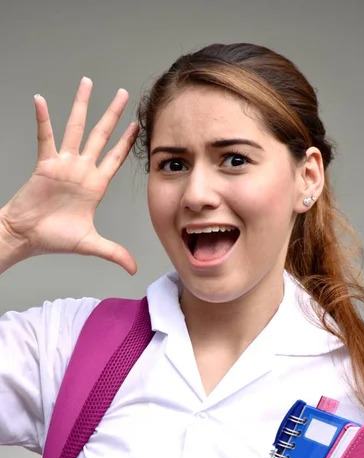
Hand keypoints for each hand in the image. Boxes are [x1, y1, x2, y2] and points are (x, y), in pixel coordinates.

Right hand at [0, 77, 137, 272]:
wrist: (27, 236)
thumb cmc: (55, 239)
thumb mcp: (92, 245)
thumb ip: (114, 253)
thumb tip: (134, 270)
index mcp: (95, 185)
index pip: (116, 158)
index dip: (127, 142)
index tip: (138, 125)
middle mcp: (82, 170)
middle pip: (100, 135)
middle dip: (113, 114)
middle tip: (123, 94)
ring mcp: (64, 164)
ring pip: (75, 128)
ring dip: (82, 106)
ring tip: (88, 83)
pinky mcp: (44, 164)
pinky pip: (44, 137)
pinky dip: (42, 118)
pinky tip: (40, 100)